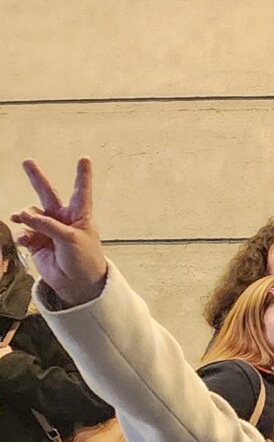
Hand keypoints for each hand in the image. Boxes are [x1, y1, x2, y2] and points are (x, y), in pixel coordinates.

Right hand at [13, 161, 107, 307]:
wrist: (77, 283)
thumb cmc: (84, 260)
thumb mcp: (71, 239)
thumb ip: (48, 225)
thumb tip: (24, 214)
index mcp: (79, 215)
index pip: (81, 191)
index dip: (82, 175)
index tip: (84, 158)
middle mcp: (62, 218)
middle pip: (47, 194)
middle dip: (37, 178)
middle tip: (27, 161)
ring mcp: (48, 229)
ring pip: (30, 213)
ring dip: (25, 215)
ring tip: (21, 219)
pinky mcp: (37, 241)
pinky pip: (24, 231)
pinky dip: (22, 234)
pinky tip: (25, 240)